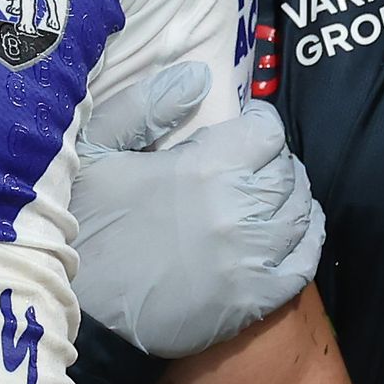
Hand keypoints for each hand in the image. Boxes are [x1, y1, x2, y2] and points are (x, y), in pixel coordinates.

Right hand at [74, 60, 324, 357]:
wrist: (78, 308)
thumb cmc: (83, 222)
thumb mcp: (95, 149)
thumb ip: (146, 105)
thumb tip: (198, 75)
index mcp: (205, 168)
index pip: (268, 132)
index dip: (259, 124)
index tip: (245, 127)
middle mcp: (239, 210)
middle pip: (288, 172)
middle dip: (275, 160)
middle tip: (253, 163)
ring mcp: (252, 259)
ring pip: (301, 213)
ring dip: (292, 197)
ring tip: (270, 194)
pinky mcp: (256, 300)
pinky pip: (304, 262)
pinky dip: (306, 240)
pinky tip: (291, 232)